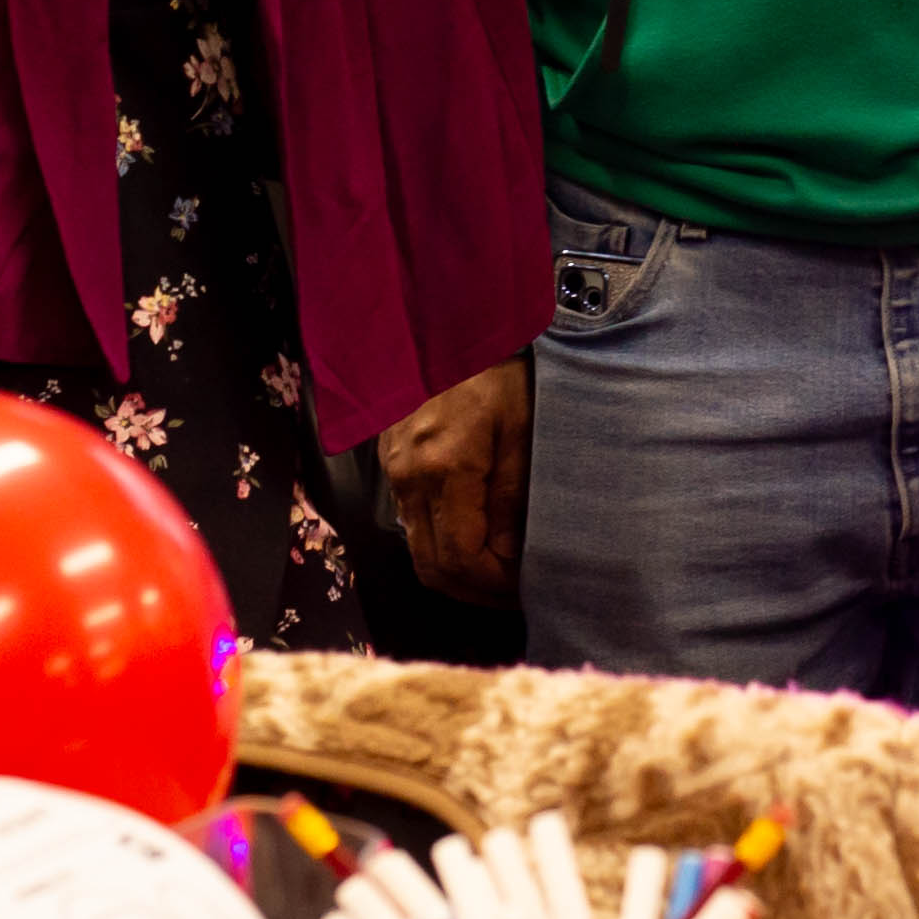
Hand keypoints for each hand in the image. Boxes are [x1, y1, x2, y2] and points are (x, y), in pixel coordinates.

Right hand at [376, 355, 530, 602]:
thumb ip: (514, 498)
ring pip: (418, 551)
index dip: (494, 585)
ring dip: (457, 573)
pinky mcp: (391, 465)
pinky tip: (476, 541)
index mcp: (445, 468)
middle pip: (432, 567)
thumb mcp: (523, 431)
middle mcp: (410, 477)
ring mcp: (395, 472)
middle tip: (515, 594)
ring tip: (500, 575)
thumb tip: (511, 557)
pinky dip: (442, 545)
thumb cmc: (499, 369)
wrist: (451, 324)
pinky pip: (412, 523)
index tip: (526, 587)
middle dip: (476, 592)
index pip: (461, 559)